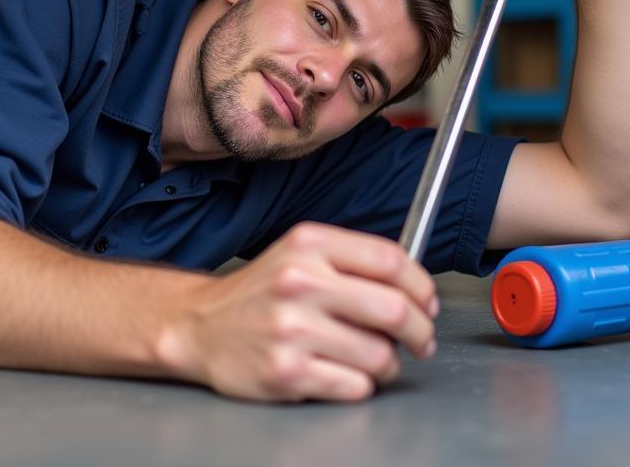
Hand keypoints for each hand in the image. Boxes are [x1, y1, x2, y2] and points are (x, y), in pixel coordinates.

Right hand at [158, 222, 437, 402]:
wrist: (202, 326)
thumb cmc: (262, 292)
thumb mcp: (300, 253)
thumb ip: (352, 260)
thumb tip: (415, 288)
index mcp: (309, 244)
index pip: (389, 260)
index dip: (421, 285)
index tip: (427, 302)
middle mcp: (300, 282)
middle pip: (393, 309)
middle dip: (421, 331)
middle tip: (422, 340)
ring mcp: (292, 330)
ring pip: (379, 354)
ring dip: (389, 363)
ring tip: (374, 358)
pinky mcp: (287, 373)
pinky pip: (355, 386)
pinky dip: (362, 384)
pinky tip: (344, 372)